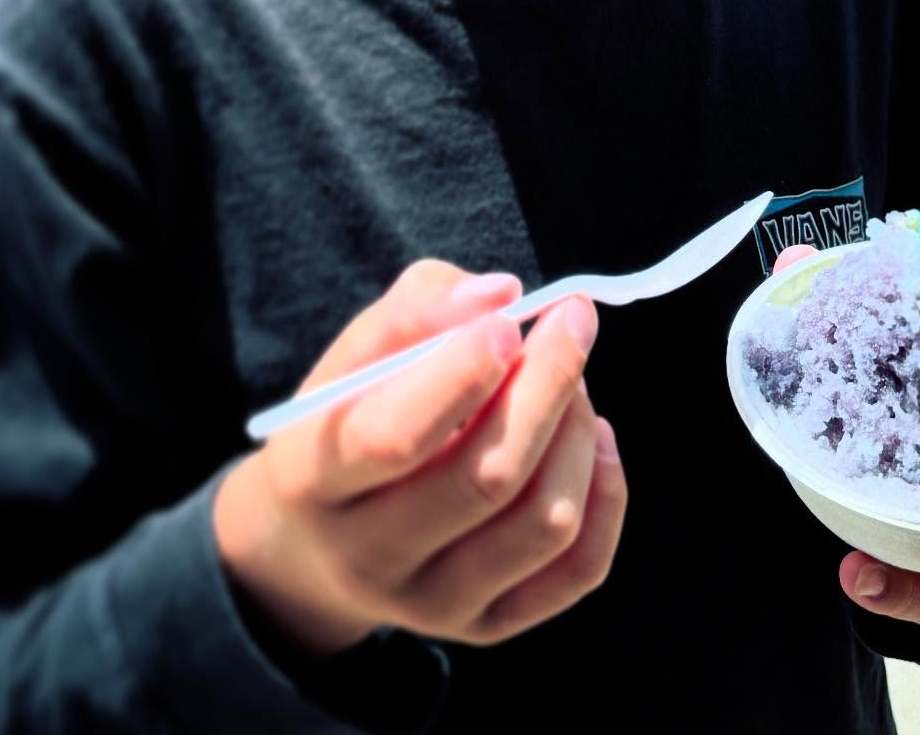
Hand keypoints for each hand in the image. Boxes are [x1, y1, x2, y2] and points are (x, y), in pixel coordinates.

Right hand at [214, 261, 627, 654]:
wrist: (320, 537)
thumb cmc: (350, 414)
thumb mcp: (354, 354)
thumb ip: (420, 308)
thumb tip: (501, 295)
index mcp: (315, 477)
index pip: (394, 435)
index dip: (463, 372)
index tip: (510, 318)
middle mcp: (368, 557)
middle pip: (487, 478)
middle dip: (547, 383)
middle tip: (571, 320)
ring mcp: (430, 603)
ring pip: (543, 522)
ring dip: (576, 431)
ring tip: (571, 381)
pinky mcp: (485, 625)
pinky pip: (577, 569)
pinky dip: (604, 491)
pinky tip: (591, 440)